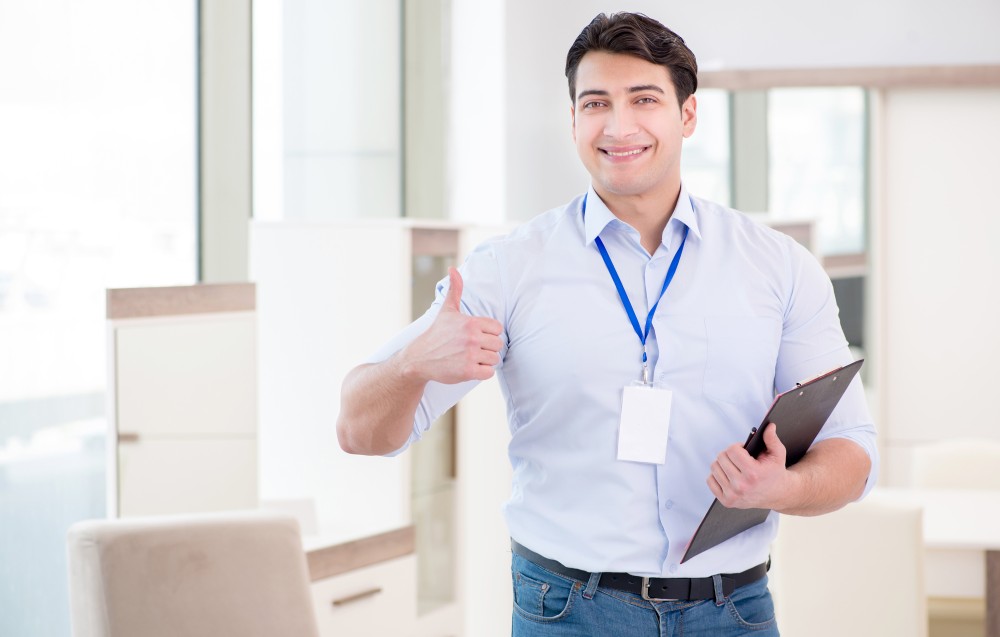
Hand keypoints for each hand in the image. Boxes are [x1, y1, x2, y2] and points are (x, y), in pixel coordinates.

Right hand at [397, 267, 503, 384]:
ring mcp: (470, 355)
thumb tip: (452, 268)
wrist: (420, 358)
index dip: (488, 333)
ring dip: (485, 360)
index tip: (476, 336)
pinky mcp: (468, 371)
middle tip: (472, 349)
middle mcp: (472, 338)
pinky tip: (470, 367)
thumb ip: (455, 289)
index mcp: (471, 322)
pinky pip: (489, 372)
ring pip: (495, 359)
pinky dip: (482, 372)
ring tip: (470, 358)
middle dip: (487, 348)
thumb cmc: (436, 333)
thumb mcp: (446, 310)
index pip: (497, 328)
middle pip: (498, 344)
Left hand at [707, 423, 793, 509]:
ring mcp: (733, 495)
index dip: (737, 447)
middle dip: (730, 454)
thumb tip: (769, 426)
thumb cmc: (775, 472)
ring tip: (735, 467)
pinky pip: (710, 480)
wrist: (778, 495)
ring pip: (714, 467)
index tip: (744, 450)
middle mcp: (741, 486)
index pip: (732, 450)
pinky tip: (729, 475)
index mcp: (753, 473)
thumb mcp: (778, 454)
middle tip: (739, 458)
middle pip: (721, 457)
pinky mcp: (727, 501)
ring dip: (723, 464)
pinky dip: (717, 475)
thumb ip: (772, 439)